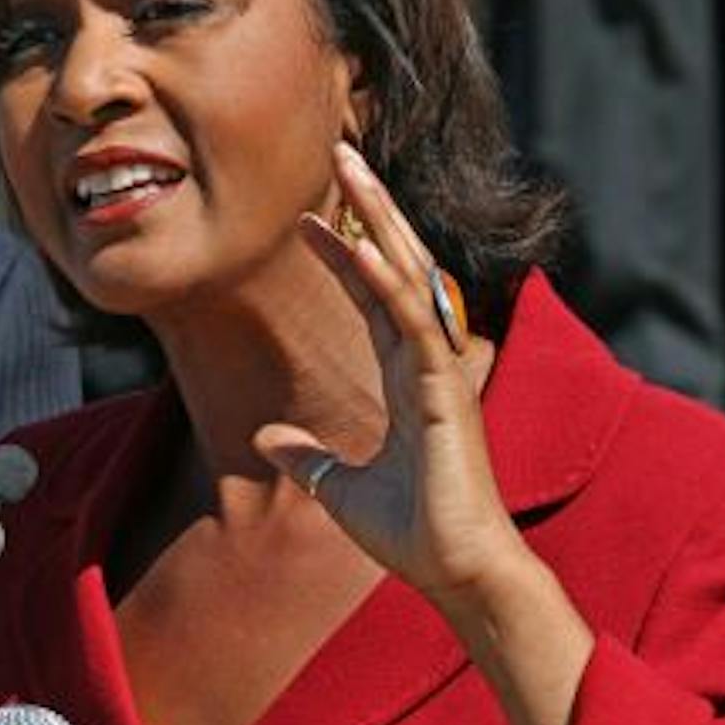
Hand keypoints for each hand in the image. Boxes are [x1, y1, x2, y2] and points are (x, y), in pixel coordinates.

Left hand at [252, 143, 527, 610]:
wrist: (457, 573)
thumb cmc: (414, 535)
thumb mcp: (338, 488)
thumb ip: (308, 457)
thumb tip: (267, 438)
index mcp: (405, 374)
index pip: (369, 293)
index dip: (341, 251)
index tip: (313, 214)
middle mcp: (423, 359)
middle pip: (393, 263)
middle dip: (368, 207)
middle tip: (342, 151)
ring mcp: (436, 367)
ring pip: (405, 272)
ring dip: (375, 216)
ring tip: (349, 165)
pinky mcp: (441, 386)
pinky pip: (408, 319)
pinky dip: (381, 278)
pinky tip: (354, 241)